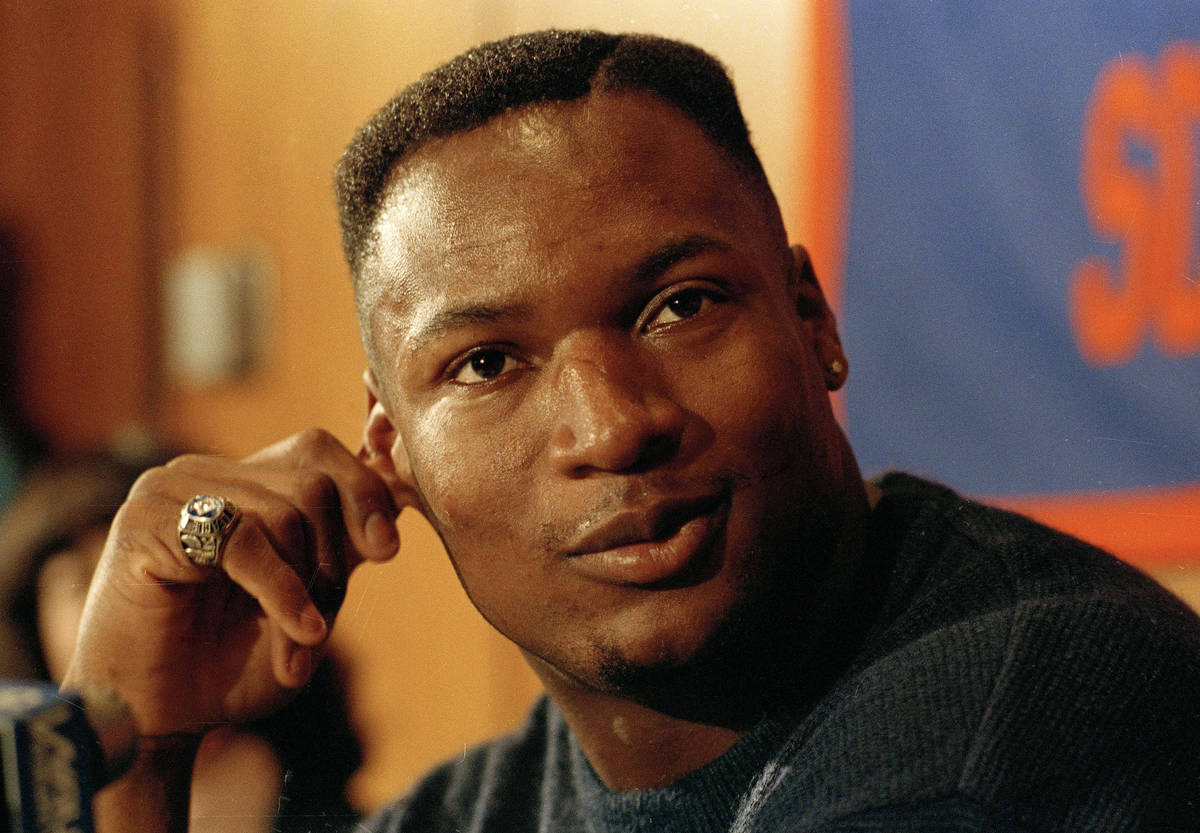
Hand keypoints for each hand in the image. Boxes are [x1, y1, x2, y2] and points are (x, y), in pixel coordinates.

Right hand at [61, 428, 403, 739]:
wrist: (152, 722)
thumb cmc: (226, 669)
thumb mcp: (306, 606)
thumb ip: (341, 556)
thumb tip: (392, 511)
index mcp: (244, 487)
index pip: (319, 451)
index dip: (363, 492)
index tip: (386, 551)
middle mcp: (208, 476)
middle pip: (314, 482)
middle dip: (332, 562)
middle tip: (319, 628)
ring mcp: (174, 489)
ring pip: (287, 511)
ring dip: (305, 591)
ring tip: (295, 651)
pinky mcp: (149, 518)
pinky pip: (246, 538)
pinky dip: (283, 592)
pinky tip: (300, 636)